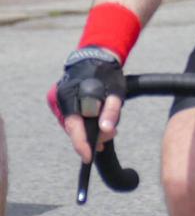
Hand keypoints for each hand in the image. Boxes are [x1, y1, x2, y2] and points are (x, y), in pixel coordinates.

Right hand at [49, 47, 123, 162]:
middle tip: (110, 136)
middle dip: (91, 136)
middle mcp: (60, 98)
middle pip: (74, 127)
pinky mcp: (60, 99)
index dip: (81, 144)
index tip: (88, 157)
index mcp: (71, 96)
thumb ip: (112, 111)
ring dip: (89, 129)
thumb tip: (106, 130)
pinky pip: (72, 116)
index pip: (74, 127)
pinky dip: (84, 122)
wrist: (96, 58)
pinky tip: (97, 121)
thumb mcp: (116, 92)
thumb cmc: (108, 75)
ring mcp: (57, 99)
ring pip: (73, 123)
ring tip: (108, 129)